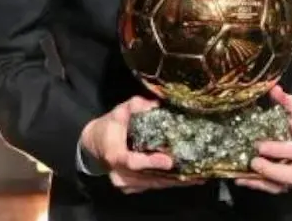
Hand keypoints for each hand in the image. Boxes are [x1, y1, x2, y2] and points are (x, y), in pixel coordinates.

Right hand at [79, 96, 204, 193]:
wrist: (94, 144)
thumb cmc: (109, 127)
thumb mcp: (118, 112)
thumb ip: (134, 106)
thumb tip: (155, 104)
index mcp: (114, 154)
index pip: (132, 161)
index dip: (151, 162)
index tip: (169, 160)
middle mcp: (119, 173)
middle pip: (147, 178)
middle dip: (171, 175)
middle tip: (194, 172)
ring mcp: (125, 183)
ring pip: (152, 184)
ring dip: (174, 182)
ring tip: (196, 177)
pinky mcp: (131, 187)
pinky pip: (151, 186)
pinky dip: (168, 183)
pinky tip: (186, 180)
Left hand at [236, 86, 291, 193]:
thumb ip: (285, 99)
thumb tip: (273, 88)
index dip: (278, 150)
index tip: (259, 145)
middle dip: (271, 171)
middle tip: (253, 162)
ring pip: (284, 185)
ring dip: (263, 182)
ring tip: (243, 175)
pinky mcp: (291, 180)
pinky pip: (276, 188)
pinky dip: (259, 186)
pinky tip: (242, 180)